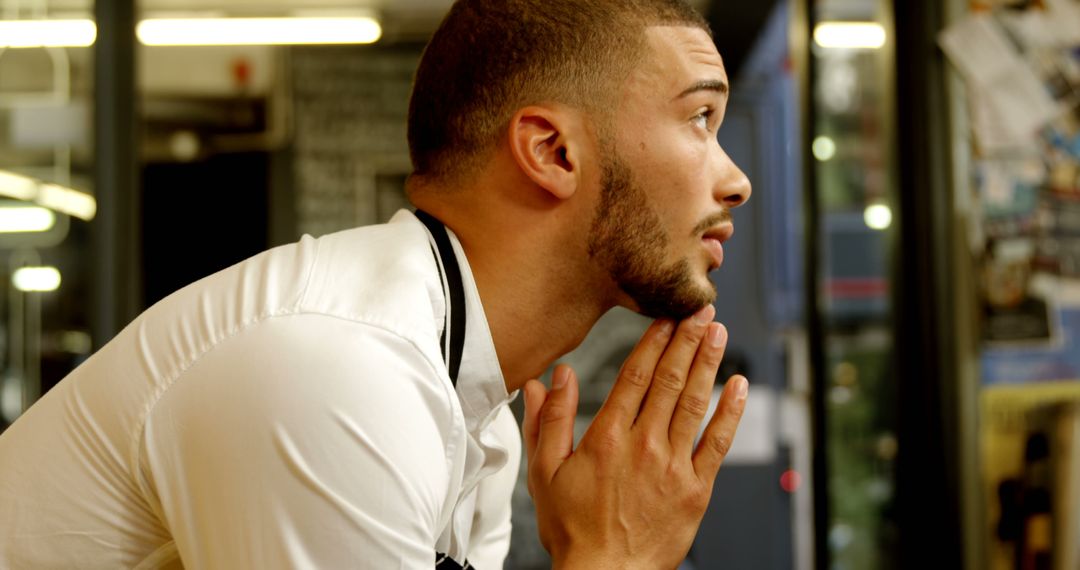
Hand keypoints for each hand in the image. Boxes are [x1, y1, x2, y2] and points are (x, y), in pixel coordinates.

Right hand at [522, 305, 748, 568]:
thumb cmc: (573, 529)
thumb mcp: (545, 473)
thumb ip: (548, 421)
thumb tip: (553, 378)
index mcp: (607, 437)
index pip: (635, 375)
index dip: (654, 341)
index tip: (667, 316)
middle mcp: (644, 445)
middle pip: (669, 380)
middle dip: (687, 340)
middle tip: (702, 309)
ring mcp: (674, 466)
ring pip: (694, 403)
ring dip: (708, 363)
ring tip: (719, 332)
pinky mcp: (696, 489)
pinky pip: (719, 443)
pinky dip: (731, 412)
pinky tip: (740, 385)